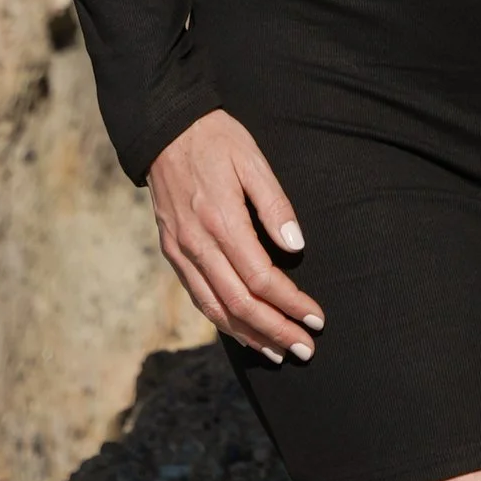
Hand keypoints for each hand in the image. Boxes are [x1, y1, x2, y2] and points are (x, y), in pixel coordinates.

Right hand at [146, 109, 322, 360]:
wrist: (164, 128)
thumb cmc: (215, 138)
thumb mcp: (251, 158)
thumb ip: (274, 203)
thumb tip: (296, 246)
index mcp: (221, 220)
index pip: (261, 278)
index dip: (291, 303)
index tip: (316, 318)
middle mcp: (198, 244)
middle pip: (240, 303)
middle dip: (275, 330)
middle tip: (305, 349)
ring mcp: (180, 252)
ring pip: (216, 309)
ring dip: (250, 335)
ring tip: (279, 352)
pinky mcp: (172, 252)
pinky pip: (199, 297)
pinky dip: (222, 321)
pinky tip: (243, 331)